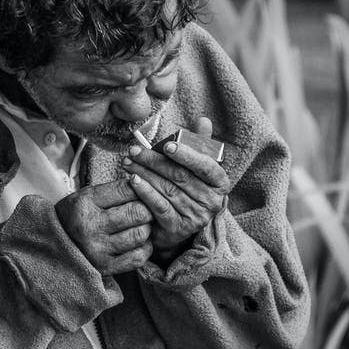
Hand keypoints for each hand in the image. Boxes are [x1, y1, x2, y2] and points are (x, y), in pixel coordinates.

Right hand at [55, 179, 153, 273]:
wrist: (54, 245)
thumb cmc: (76, 216)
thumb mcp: (87, 196)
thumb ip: (114, 190)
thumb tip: (144, 184)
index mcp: (85, 204)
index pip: (126, 190)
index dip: (140, 189)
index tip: (139, 193)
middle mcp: (90, 227)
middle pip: (138, 213)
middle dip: (146, 209)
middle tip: (142, 210)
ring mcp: (98, 249)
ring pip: (140, 235)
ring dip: (146, 229)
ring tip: (138, 226)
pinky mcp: (106, 267)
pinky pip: (138, 257)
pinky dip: (144, 248)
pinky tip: (137, 243)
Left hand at [122, 117, 230, 256]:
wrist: (177, 225)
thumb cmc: (186, 188)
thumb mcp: (195, 167)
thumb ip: (199, 144)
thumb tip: (204, 120)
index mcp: (220, 183)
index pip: (206, 166)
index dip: (186, 155)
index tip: (166, 146)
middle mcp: (212, 201)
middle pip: (180, 176)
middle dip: (154, 161)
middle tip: (134, 151)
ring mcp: (196, 217)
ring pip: (167, 189)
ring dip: (144, 174)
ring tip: (128, 163)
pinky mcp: (178, 228)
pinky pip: (159, 207)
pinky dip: (144, 192)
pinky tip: (132, 181)